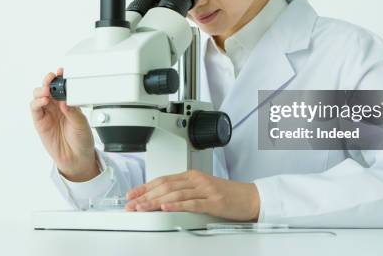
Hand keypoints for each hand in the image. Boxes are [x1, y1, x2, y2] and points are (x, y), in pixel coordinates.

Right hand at [30, 67, 99, 181]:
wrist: (77, 158)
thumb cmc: (81, 139)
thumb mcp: (82, 123)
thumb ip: (73, 111)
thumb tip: (65, 100)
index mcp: (68, 102)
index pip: (62, 86)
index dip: (60, 77)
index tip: (62, 71)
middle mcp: (56, 106)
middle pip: (47, 87)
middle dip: (48, 81)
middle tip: (52, 79)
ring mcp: (47, 113)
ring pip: (38, 95)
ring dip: (41, 90)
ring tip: (48, 91)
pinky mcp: (40, 122)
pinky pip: (35, 109)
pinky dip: (37, 102)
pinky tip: (44, 101)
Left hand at [124, 169, 259, 220]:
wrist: (251, 197)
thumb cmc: (228, 194)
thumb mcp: (202, 188)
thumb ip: (184, 190)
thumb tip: (161, 197)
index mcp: (192, 175)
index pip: (163, 179)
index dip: (145, 187)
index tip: (131, 195)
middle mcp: (196, 180)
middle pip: (165, 186)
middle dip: (145, 196)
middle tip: (131, 204)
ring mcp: (205, 190)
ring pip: (175, 194)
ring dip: (155, 201)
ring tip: (142, 208)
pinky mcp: (213, 201)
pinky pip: (191, 203)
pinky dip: (176, 205)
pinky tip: (165, 208)